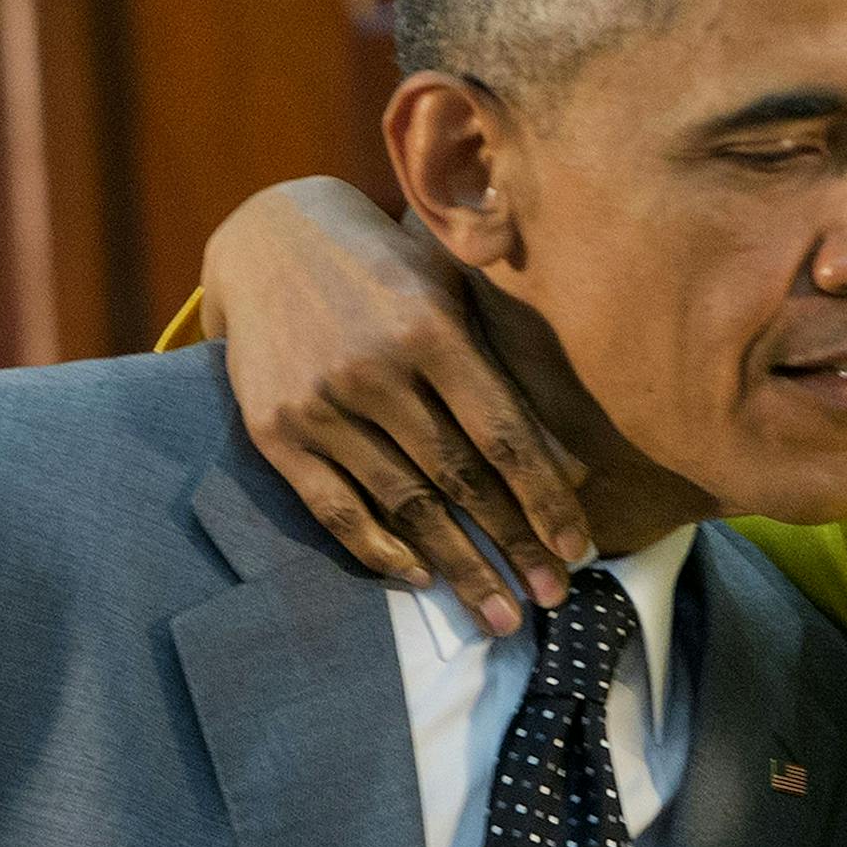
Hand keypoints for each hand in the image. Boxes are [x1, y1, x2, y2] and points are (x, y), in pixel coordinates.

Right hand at [201, 176, 592, 634]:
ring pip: (403, 505)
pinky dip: (379, 549)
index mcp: (430, 329)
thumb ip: (506, 354)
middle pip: (458, 480)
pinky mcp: (275, 431)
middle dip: (511, 545)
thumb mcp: (453, 282)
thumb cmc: (387, 263)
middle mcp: (373, 371)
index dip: (543, 497)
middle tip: (553, 597)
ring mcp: (319, 405)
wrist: (268, 235)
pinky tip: (419, 578)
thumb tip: (570, 454)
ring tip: (499, 611)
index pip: (502, 434)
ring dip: (457, 567)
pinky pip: (335, 508)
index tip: (577, 547)